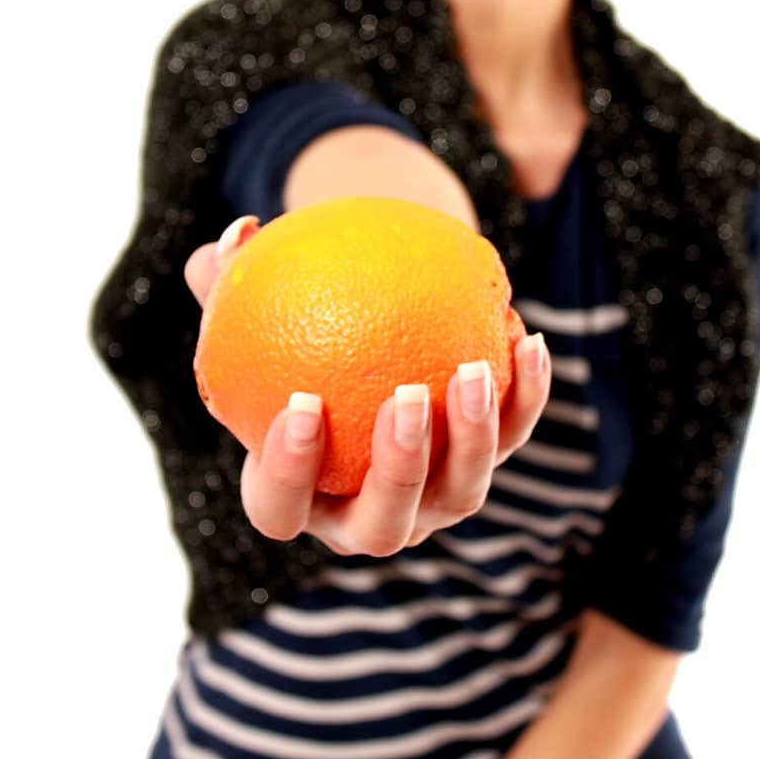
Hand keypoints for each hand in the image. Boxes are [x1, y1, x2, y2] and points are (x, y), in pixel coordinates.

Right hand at [184, 214, 551, 556]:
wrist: (357, 353)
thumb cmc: (289, 336)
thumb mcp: (251, 312)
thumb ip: (232, 281)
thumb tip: (239, 234)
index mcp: (296, 495)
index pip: (280, 506)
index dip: (288, 471)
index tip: (304, 402)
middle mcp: (364, 516)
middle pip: (383, 524)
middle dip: (401, 470)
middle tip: (408, 396)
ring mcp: (429, 503)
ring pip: (459, 494)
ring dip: (473, 438)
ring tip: (474, 369)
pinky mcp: (480, 466)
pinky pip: (511, 437)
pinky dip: (525, 396)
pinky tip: (527, 340)